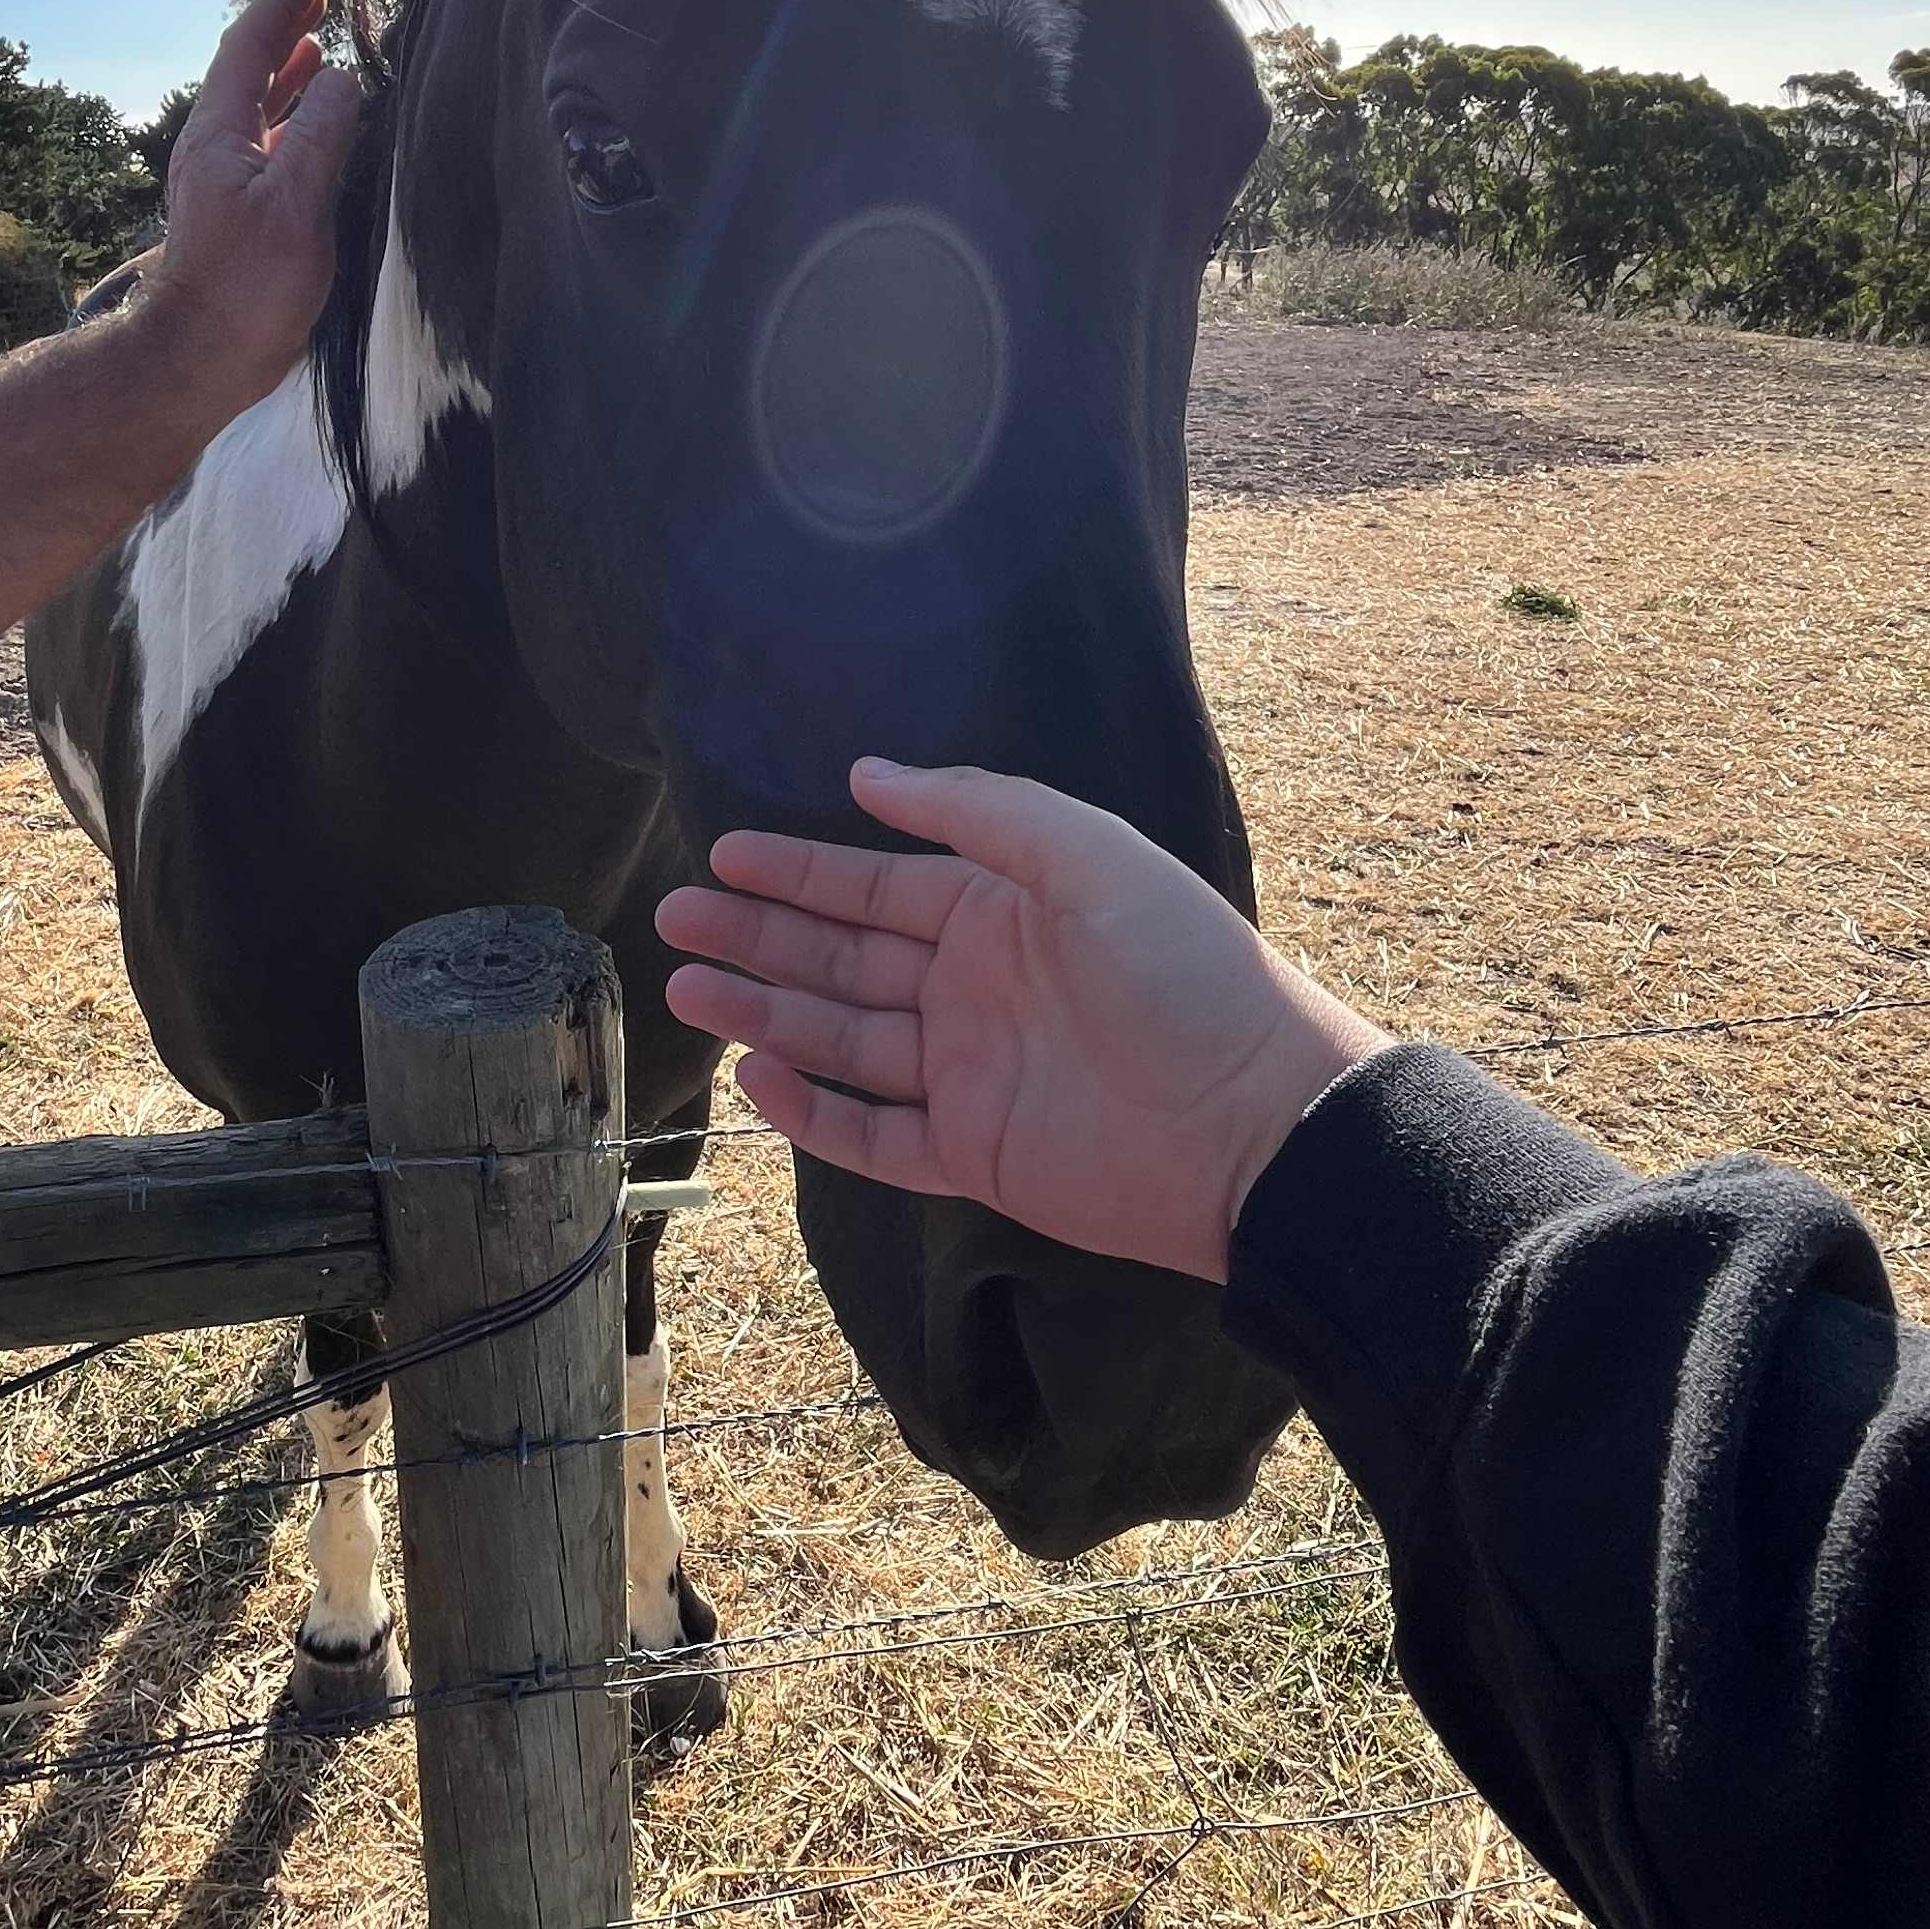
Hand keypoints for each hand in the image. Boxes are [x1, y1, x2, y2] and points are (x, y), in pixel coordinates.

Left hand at [124, 0, 362, 416]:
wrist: (199, 359)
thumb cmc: (248, 287)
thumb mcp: (296, 205)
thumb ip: (322, 134)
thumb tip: (341, 76)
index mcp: (222, 133)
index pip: (248, 48)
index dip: (279, 7)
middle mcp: (214, 146)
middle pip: (246, 69)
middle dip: (282, 29)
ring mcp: (221, 180)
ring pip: (254, 106)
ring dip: (285, 72)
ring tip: (317, 46)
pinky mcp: (234, 213)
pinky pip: (264, 142)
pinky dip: (290, 116)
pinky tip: (311, 125)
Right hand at [656, 760, 1392, 1284]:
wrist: (1255, 1121)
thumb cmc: (1186, 974)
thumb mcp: (1090, 858)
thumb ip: (980, 810)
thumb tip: (868, 776)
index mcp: (1004, 913)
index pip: (878, 886)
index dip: (799, 870)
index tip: (724, 854)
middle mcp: (976, 988)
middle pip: (842, 958)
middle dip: (758, 935)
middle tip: (674, 918)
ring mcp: (970, 1072)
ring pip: (841, 1039)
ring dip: (764, 1011)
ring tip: (685, 986)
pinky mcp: (974, 1152)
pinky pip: (874, 1133)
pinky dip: (814, 1113)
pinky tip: (758, 1076)